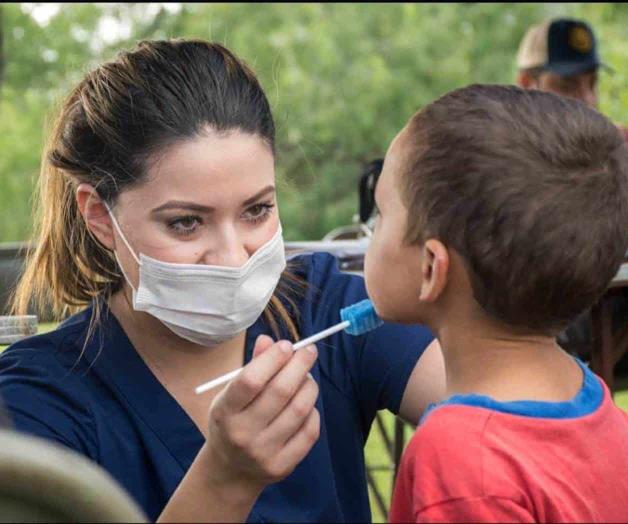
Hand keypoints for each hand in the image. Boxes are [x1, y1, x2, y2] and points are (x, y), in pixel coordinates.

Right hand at [203, 335, 320, 493]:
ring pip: (299, 409)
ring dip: (309, 385)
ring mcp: (264, 452)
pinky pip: (310, 431)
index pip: (251, 380)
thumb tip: (269, 340)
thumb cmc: (233, 421)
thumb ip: (251, 367)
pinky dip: (313, 410)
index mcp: (225, 411)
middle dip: (299, 365)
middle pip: (280, 392)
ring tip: (307, 377)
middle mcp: (242, 433)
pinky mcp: (283, 465)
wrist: (230, 470)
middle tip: (309, 350)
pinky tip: (307, 404)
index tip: (286, 345)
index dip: (272, 358)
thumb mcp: (230, 395)